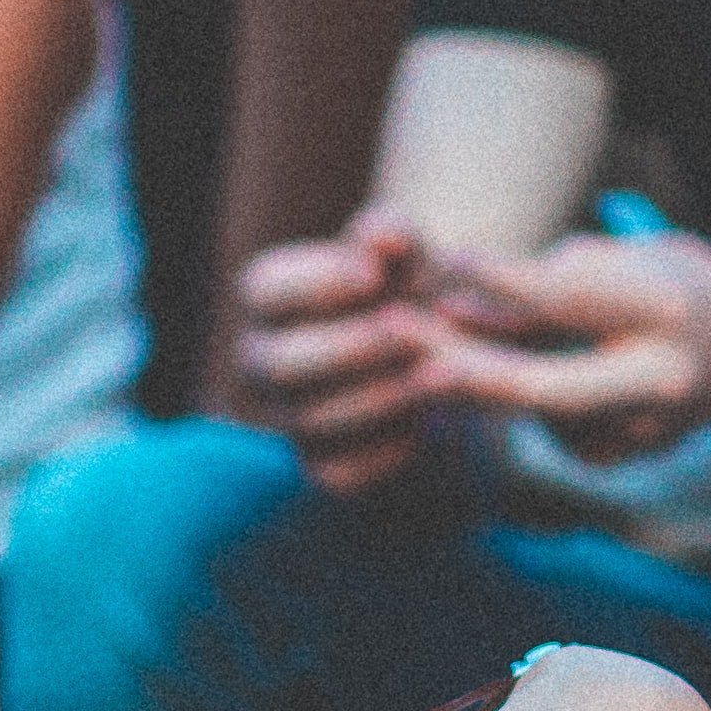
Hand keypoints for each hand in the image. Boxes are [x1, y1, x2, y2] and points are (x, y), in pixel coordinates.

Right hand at [230, 222, 459, 492]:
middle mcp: (263, 365)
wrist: (449, 368)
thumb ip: (395, 237)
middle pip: (277, 363)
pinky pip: (342, 473)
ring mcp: (288, 421)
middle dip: (348, 347)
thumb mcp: (414, 258)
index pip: (262, 290)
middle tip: (409, 330)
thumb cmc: (416, 294)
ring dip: (381, 397)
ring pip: (311, 422)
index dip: (314, 282)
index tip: (374, 274)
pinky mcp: (323, 470)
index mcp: (270, 302)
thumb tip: (381, 238)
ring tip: (441, 374)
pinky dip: (387, 449)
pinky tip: (431, 424)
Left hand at [406, 227, 710, 461]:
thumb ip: (540, 285)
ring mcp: (645, 433)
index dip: (505, 281)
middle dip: (466, 368)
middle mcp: (661, 383)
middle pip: (548, 388)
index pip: (571, 299)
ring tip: (461, 341)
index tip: (445, 260)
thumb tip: (452, 306)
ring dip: (484, 376)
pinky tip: (539, 374)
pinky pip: (547, 429)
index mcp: (664, 314)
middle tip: (392, 335)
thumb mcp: (611, 260)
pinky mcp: (622, 459)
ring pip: (534, 412)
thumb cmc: (659, 284)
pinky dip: (526, 400)